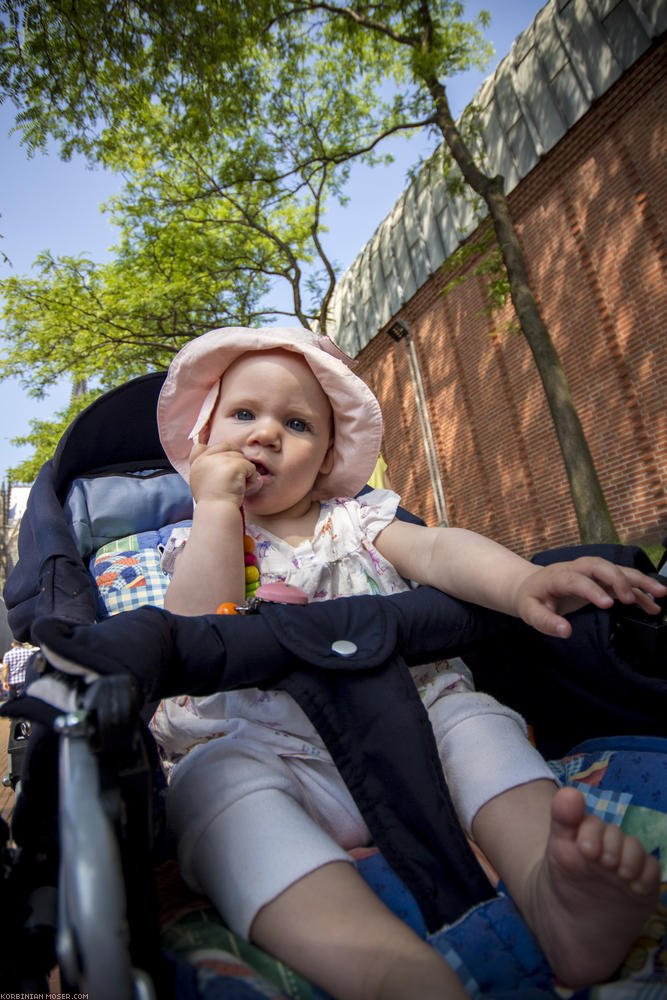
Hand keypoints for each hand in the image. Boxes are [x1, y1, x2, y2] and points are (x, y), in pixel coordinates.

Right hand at [189, 441, 259, 505]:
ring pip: (240, 456)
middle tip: (235, 477)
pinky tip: (245, 488)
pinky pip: (250, 466)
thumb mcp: (199, 483)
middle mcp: (206, 458)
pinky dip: (252, 478)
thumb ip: (204, 468)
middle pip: (227, 446)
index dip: (217, 452)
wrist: (217, 512)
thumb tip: (212, 457)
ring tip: (238, 486)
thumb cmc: (212, 503)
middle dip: (235, 459)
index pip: (202, 446)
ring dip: (244, 470)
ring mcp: (220, 460)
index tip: (222, 464)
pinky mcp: (234, 465)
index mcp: (197, 463)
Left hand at [513, 557, 666, 637]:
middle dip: (618, 579)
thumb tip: (565, 631)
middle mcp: (576, 569)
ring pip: (615, 569)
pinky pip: (621, 581)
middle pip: (599, 566)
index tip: (608, 604)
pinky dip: (638, 590)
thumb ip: (546, 622)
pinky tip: (653, 603)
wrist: (531, 586)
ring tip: (660, 593)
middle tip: (630, 599)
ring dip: (638, 580)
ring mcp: (589, 573)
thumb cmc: (532, 599)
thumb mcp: (530, 612)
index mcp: (557, 576)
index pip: (576, 579)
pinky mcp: (599, 580)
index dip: (592, 589)